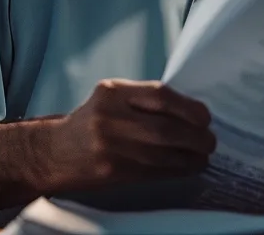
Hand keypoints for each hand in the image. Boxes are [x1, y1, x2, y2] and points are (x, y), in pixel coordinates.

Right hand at [43, 79, 216, 191]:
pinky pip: (153, 171)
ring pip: (162, 154)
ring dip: (189, 157)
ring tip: (202, 157)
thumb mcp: (111, 99)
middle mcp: (110, 117)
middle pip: (165, 128)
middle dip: (195, 137)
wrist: (53, 153)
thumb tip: (191, 112)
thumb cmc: (91, 123)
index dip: (188, 108)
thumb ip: (144, 100)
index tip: (205, 118)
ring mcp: (109, 146)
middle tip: (210, 141)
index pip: (160, 96)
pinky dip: (175, 170)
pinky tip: (186, 168)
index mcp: (112, 92)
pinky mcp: (111, 171)